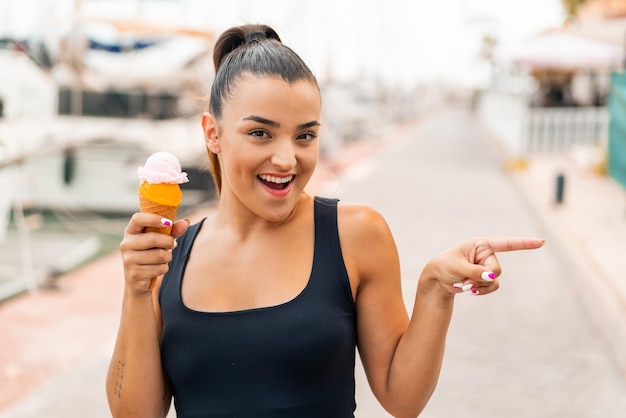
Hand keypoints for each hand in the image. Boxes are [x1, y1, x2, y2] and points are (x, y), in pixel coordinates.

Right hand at [119, 213, 189, 294]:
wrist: (137, 280)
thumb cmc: (150, 254)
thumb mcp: (160, 240)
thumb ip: (172, 230)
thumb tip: (186, 221)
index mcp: (130, 232)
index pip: (138, 219)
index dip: (154, 219)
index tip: (168, 222)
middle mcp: (126, 244)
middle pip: (153, 238)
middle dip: (168, 242)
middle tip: (172, 244)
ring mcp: (128, 260)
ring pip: (159, 255)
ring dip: (168, 257)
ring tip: (163, 258)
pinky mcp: (134, 274)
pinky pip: (159, 269)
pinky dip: (164, 268)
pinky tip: (157, 269)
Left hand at [421, 237, 544, 296]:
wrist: (437, 278)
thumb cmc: (445, 266)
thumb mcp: (458, 267)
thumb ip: (475, 272)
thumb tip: (492, 277)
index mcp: (481, 245)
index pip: (506, 244)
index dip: (524, 243)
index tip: (541, 242)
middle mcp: (487, 255)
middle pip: (497, 269)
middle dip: (482, 278)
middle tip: (465, 280)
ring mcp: (487, 267)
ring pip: (495, 281)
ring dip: (480, 286)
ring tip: (464, 284)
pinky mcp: (485, 279)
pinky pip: (491, 288)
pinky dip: (481, 291)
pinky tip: (468, 289)